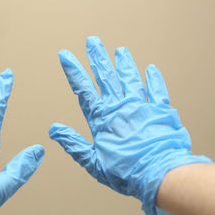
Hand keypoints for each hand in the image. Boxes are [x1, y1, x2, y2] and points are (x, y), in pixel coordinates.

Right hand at [49, 37, 211, 214]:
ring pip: (130, 79)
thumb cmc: (125, 172)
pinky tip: (150, 69)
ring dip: (123, 64)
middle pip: (106, 77)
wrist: (159, 174)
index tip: (66, 55)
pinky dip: (153, 80)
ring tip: (120, 50)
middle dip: (97, 58)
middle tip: (92, 41)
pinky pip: (156, 91)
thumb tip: (54, 130)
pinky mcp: (160, 112)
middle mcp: (120, 108)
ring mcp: (141, 107)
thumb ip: (72, 144)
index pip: (83, 89)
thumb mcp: (92, 162)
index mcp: (102, 119)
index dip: (73, 71)